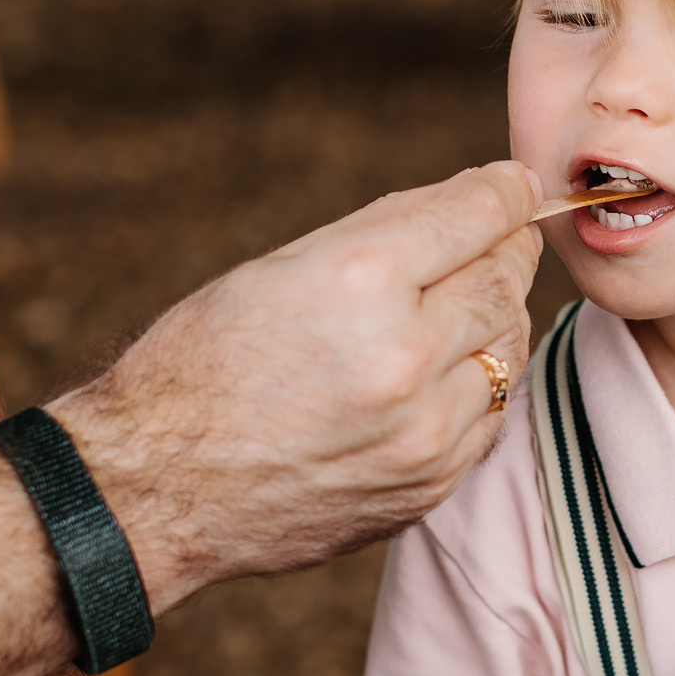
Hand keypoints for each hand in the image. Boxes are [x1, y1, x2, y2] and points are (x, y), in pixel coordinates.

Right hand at [52, 162, 541, 608]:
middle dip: (508, 252)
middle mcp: (403, 357)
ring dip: (497, 319)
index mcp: (359, 283)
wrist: (159, 490)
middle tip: (501, 238)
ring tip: (468, 303)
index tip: (515, 185)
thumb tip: (475, 200)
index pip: (476, 217)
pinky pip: (489, 417)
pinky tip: (446, 373)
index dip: (505, 192)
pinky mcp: (427, 486)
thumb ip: (386, 234)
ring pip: (508, 352)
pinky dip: (478, 385)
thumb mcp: (281, 268)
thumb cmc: (204, 363)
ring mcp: (423, 433)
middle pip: (504, 282)